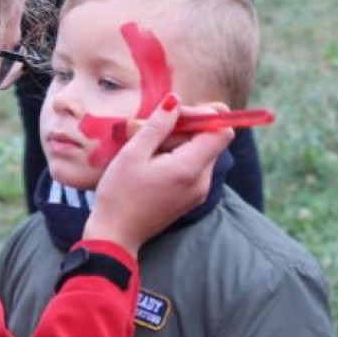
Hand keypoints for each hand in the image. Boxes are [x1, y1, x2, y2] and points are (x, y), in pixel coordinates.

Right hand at [84, 94, 233, 255]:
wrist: (115, 235)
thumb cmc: (119, 194)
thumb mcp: (133, 154)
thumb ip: (158, 126)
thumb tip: (176, 101)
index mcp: (190, 168)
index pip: (221, 132)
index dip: (205, 116)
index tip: (179, 114)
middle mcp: (202, 181)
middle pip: (211, 140)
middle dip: (187, 128)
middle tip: (153, 128)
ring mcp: (198, 191)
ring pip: (201, 153)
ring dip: (180, 143)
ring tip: (148, 148)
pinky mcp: (191, 197)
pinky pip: (193, 168)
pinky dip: (178, 157)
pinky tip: (152, 163)